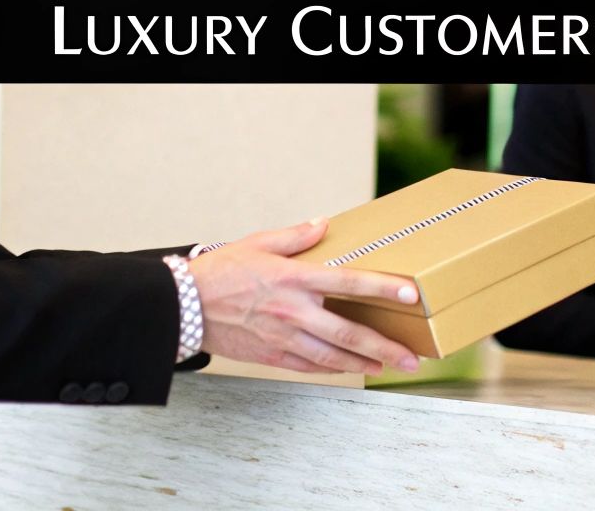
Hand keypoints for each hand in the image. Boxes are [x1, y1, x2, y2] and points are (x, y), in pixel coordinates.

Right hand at [189, 217, 421, 373]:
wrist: (183, 305)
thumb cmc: (220, 271)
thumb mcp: (256, 243)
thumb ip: (294, 237)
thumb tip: (322, 225)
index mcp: (294, 278)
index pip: (348, 282)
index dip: (382, 287)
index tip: (411, 294)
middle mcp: (293, 310)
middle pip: (348, 332)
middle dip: (384, 347)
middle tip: (411, 358)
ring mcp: (283, 337)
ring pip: (333, 356)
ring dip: (364, 363)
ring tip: (388, 367)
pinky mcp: (271, 355)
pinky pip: (309, 366)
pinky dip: (333, 368)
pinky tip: (349, 369)